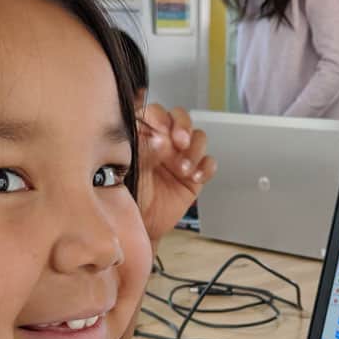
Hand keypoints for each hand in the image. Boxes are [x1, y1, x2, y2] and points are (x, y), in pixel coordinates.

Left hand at [136, 104, 216, 245]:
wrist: (141, 225)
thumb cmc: (129, 196)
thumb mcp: (130, 171)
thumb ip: (144, 151)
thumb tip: (160, 139)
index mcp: (144, 134)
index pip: (155, 113)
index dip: (161, 117)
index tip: (162, 129)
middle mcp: (164, 141)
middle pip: (181, 118)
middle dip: (183, 127)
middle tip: (180, 142)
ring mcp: (181, 156)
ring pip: (198, 138)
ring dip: (195, 150)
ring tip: (183, 169)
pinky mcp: (195, 174)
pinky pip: (209, 163)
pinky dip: (206, 167)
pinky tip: (195, 177)